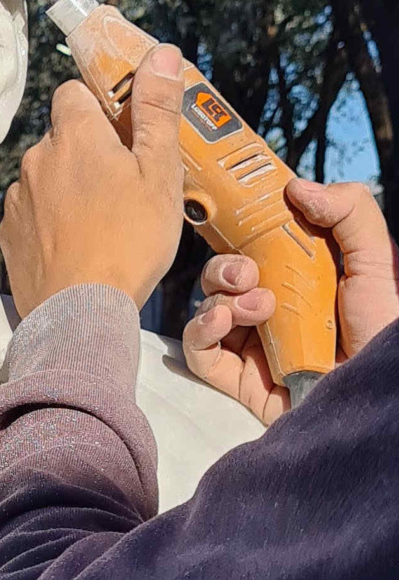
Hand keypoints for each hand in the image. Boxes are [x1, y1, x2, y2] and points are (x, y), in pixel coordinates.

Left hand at [0, 44, 186, 315]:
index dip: (99, 107)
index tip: (123, 133)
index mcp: (74, 134)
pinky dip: (50, 221)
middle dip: (87, 152)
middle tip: (123, 187)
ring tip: (101, 224)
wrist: (81, 314)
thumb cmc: (130, 242)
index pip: (73, 92)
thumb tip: (163, 54)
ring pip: (45, 176)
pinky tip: (76, 246)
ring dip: (67, 188)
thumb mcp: (159, 173)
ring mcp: (17, 198)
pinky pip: (31, 213)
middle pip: (61, 137)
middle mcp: (36, 158)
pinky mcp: (8, 234)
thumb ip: (158, 110)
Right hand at [183, 176, 398, 423]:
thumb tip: (295, 187)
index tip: (230, 211)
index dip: (238, 228)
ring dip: (219, 296)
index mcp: (302, 277)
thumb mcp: (376, 260)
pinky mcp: (240, 380)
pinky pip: (198, 351)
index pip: (257, 245)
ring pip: (208, 306)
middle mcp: (274, 308)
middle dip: (225, 265)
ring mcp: (255, 345)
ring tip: (256, 306)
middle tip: (248, 272)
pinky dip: (199, 330)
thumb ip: (350, 211)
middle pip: (224, 274)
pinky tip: (222, 321)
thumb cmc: (385, 331)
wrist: (375, 392)